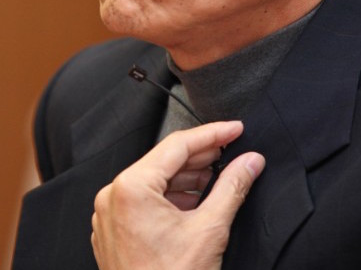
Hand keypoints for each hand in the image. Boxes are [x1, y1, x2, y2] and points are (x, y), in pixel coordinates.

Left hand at [91, 121, 265, 269]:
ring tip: (219, 176)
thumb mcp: (210, 229)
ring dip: (187, 178)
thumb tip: (250, 162)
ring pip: (154, 182)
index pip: (177, 145)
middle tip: (232, 150)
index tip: (235, 129)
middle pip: (163, 162)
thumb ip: (232, 187)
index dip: (212, 134)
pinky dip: (171, 198)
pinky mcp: (114, 232)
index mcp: (131, 187)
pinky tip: (196, 201)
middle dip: (201, 157)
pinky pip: (143, 202)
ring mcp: (110, 215)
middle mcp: (113, 196)